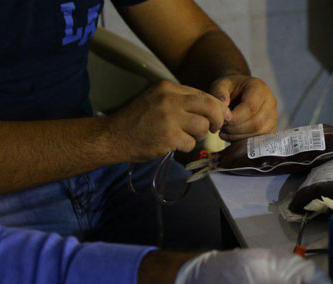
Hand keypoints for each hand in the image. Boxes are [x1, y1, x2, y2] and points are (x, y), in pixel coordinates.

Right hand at [108, 80, 225, 160]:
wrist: (113, 136)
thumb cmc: (138, 120)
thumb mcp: (157, 100)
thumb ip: (181, 100)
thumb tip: (215, 107)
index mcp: (167, 87)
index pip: (203, 94)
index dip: (216, 107)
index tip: (219, 116)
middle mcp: (169, 99)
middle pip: (209, 106)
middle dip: (218, 119)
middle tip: (215, 128)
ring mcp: (169, 118)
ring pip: (202, 126)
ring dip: (198, 135)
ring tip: (184, 136)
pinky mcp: (168, 136)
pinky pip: (191, 143)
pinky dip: (185, 146)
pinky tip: (172, 144)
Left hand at [209, 75, 277, 140]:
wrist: (239, 92)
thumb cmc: (229, 89)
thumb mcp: (220, 84)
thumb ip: (219, 93)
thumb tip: (223, 108)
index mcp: (259, 88)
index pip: (251, 107)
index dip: (236, 117)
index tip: (222, 120)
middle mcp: (271, 102)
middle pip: (256, 122)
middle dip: (236, 129)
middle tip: (221, 128)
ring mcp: (273, 116)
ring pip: (259, 133)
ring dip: (239, 136)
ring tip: (224, 132)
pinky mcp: (271, 128)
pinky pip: (260, 139)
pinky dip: (244, 141)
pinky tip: (231, 137)